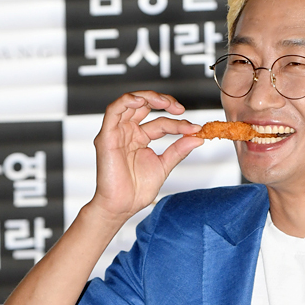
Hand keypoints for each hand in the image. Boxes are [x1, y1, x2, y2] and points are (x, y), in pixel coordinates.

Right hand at [89, 91, 203, 225]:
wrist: (121, 206)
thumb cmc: (137, 190)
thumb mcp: (164, 166)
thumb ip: (178, 151)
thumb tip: (197, 138)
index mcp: (140, 138)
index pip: (161, 123)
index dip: (178, 124)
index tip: (195, 130)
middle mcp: (128, 132)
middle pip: (144, 106)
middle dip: (163, 102)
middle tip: (180, 109)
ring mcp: (117, 132)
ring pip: (129, 103)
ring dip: (148, 97)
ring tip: (165, 102)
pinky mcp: (106, 136)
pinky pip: (113, 111)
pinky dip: (126, 101)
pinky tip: (141, 101)